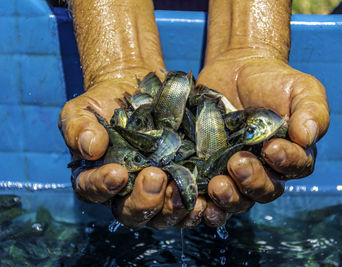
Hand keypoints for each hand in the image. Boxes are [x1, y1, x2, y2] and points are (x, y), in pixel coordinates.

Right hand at [59, 71, 226, 228]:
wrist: (136, 89)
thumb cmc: (105, 102)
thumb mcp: (83, 110)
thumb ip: (78, 128)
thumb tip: (90, 148)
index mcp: (97, 178)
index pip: (93, 191)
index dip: (103, 187)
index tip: (117, 173)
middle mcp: (126, 192)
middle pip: (132, 211)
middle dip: (145, 201)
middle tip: (156, 177)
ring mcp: (156, 191)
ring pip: (163, 215)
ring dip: (175, 209)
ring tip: (185, 194)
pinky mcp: (181, 183)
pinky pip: (189, 205)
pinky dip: (198, 206)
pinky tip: (206, 198)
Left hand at [196, 48, 329, 216]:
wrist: (238, 69)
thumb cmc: (275, 81)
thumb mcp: (302, 88)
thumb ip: (312, 110)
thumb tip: (307, 137)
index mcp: (292, 153)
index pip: (296, 167)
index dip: (286, 162)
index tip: (272, 148)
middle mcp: (266, 169)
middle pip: (265, 189)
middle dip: (253, 181)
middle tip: (237, 163)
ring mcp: (236, 172)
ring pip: (239, 199)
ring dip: (229, 199)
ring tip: (217, 186)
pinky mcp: (210, 169)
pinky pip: (210, 196)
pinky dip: (205, 204)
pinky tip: (198, 203)